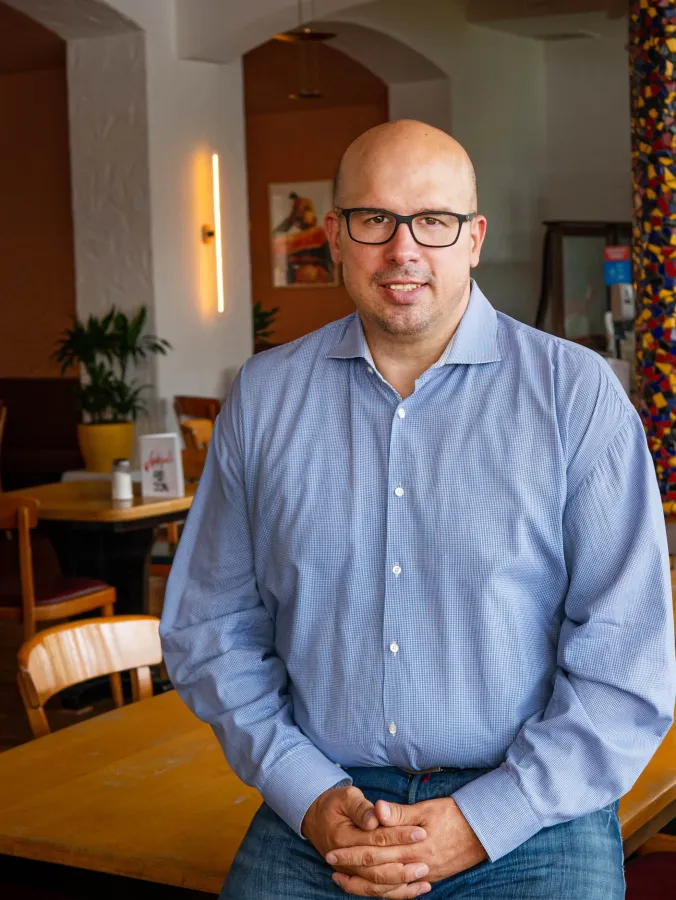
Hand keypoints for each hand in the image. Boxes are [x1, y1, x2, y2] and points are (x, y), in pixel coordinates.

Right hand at [302, 785, 429, 897]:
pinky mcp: (356, 876)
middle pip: (377, 867)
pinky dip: (395, 892)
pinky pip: (375, 890)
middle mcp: (346, 860)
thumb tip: (375, 818)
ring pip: (377, 885)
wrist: (315, 819)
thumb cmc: (334, 804)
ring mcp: (350, 871)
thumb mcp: (346, 797)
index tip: (421, 832)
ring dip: (401, 884)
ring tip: (423, 878)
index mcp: (344, 837)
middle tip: (425, 863)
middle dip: (403, 866)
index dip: (399, 836)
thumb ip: (361, 808)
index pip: (376, 839)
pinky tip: (415, 889)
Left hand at [327, 797, 487, 895]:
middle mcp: (415, 866)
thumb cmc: (454, 815)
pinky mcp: (431, 878)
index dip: (351, 854)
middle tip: (330, 864)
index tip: (332, 851)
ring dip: (364, 885)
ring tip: (345, 880)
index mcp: (411, 847)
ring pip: (388, 887)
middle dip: (352, 869)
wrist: (484, 830)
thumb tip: (377, 810)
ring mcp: (423, 875)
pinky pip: (404, 891)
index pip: (374, 854)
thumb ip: (400, 813)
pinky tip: (376, 890)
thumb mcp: (427, 809)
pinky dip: (388, 892)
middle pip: (377, 872)